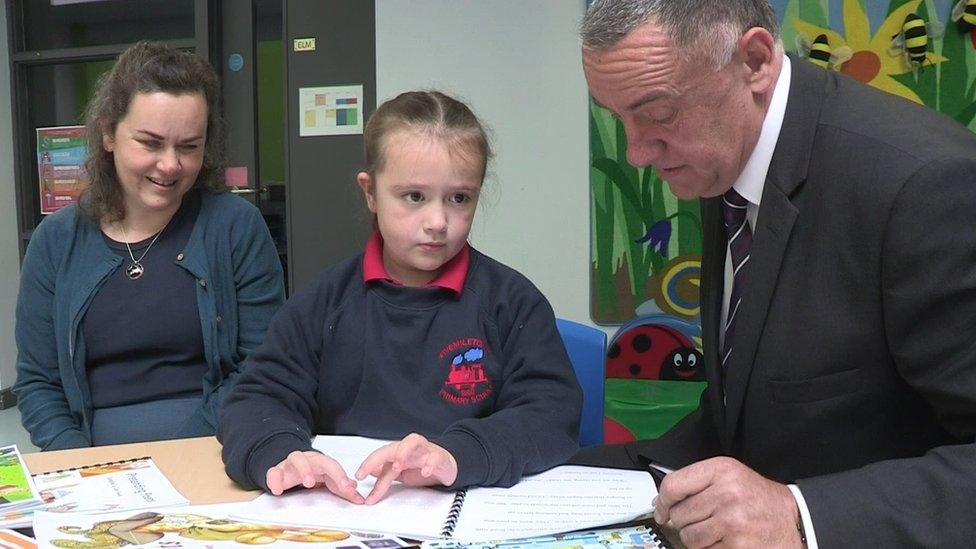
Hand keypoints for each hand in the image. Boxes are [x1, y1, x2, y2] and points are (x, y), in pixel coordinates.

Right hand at [266, 450, 363, 503]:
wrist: (290, 465)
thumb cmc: (312, 471)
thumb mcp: (328, 480)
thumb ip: (342, 489)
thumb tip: (359, 497)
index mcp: (322, 462)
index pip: (333, 466)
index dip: (340, 476)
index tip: (347, 487)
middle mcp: (308, 460)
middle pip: (314, 459)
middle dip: (319, 468)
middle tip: (316, 483)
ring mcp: (292, 464)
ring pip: (295, 458)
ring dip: (301, 469)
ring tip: (305, 483)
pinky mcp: (277, 471)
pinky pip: (274, 472)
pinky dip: (274, 480)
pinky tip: (277, 490)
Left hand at [355, 433, 458, 504]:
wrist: (448, 464)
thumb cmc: (424, 465)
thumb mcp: (402, 473)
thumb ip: (386, 473)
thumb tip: (369, 473)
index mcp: (399, 452)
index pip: (380, 457)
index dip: (368, 465)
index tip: (358, 476)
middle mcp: (410, 448)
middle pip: (392, 447)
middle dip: (378, 458)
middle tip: (368, 471)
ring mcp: (425, 450)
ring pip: (413, 442)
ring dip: (403, 453)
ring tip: (397, 467)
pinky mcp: (439, 457)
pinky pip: (434, 457)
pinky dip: (430, 464)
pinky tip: (425, 472)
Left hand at [653, 456, 801, 547]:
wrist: (793, 519)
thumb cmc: (757, 498)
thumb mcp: (728, 477)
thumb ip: (694, 485)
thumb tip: (660, 503)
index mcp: (721, 470)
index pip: (674, 485)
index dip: (663, 500)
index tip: (662, 509)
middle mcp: (727, 493)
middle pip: (679, 514)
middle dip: (685, 521)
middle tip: (703, 519)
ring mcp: (732, 520)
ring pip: (688, 536)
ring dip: (696, 538)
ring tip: (714, 530)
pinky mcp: (736, 544)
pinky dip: (710, 548)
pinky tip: (724, 540)